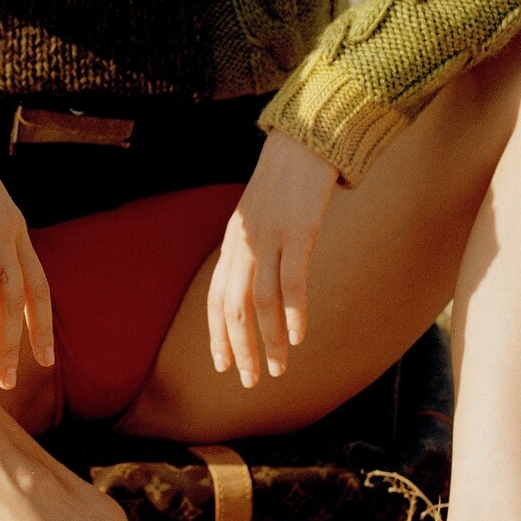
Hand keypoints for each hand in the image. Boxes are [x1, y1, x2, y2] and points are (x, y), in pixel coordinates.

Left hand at [208, 128, 340, 385]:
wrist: (304, 139)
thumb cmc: (287, 180)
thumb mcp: (260, 215)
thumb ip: (254, 247)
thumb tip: (258, 284)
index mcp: (233, 241)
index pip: (215, 298)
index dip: (217, 335)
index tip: (223, 366)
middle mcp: (244, 243)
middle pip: (233, 307)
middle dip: (239, 349)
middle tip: (249, 382)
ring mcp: (270, 238)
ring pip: (262, 302)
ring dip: (268, 341)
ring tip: (276, 371)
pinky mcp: (299, 232)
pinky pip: (292, 282)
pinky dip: (293, 314)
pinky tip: (298, 339)